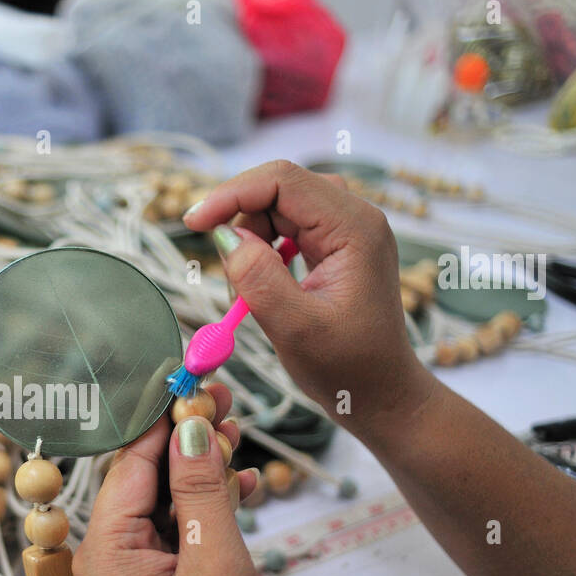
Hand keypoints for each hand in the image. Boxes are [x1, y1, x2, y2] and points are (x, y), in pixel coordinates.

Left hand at [73, 385, 279, 575]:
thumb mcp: (216, 560)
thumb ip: (202, 488)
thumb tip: (191, 425)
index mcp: (104, 550)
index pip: (132, 461)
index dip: (166, 415)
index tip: (196, 375)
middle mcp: (104, 558)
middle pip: (143, 475)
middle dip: (183, 435)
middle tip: (224, 396)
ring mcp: (127, 574)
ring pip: (160, 500)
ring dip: (198, 468)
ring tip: (238, 431)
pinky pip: (171, 531)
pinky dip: (203, 507)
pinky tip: (239, 484)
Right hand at [184, 160, 435, 442]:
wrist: (383, 394)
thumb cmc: (348, 369)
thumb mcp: (295, 328)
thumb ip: (258, 276)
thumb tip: (225, 235)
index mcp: (354, 228)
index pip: (282, 181)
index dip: (231, 194)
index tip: (193, 224)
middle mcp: (355, 218)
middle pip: (279, 188)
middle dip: (240, 221)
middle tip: (225, 272)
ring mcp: (347, 230)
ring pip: (279, 206)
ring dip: (250, 239)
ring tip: (248, 291)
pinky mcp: (337, 246)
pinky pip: (288, 227)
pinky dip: (263, 250)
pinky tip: (263, 285)